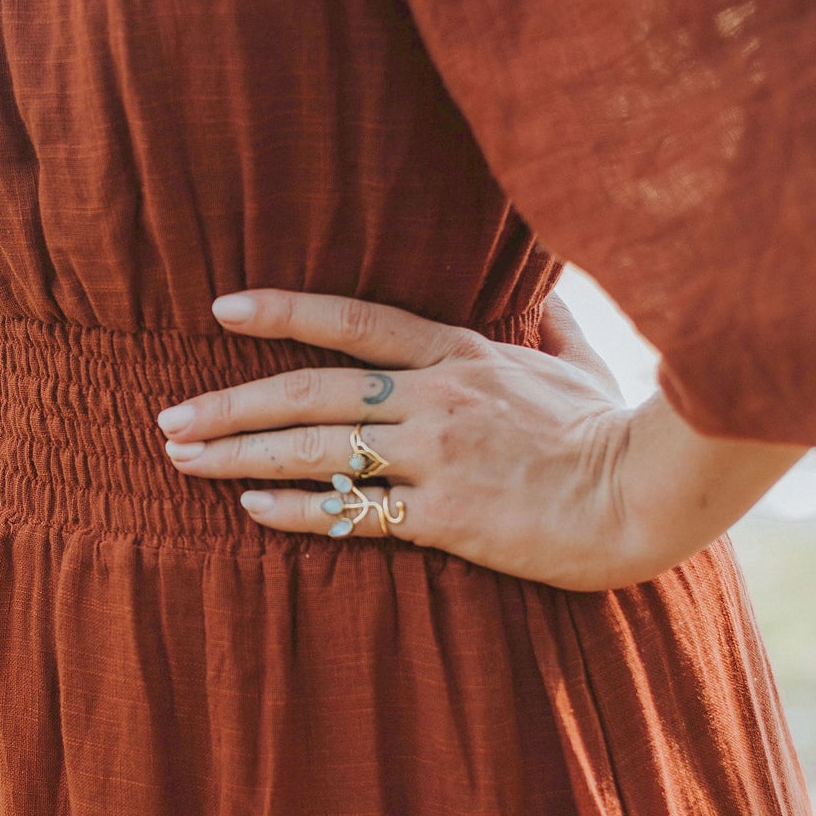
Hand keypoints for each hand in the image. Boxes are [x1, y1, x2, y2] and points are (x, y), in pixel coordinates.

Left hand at [157, 289, 800, 589]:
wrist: (648, 493)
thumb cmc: (616, 432)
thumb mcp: (582, 365)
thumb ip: (553, 329)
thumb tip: (552, 300)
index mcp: (462, 353)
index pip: (354, 321)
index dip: (283, 311)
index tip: (220, 309)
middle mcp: (436, 396)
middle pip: (310, 389)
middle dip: (229, 402)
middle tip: (167, 419)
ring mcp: (436, 454)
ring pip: (316, 447)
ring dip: (240, 454)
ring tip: (181, 461)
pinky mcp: (445, 514)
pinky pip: (353, 510)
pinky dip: (295, 510)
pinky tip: (250, 510)